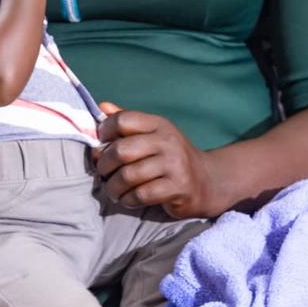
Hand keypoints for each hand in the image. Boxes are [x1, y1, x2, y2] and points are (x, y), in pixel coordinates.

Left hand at [94, 103, 213, 218]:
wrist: (206, 181)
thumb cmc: (170, 157)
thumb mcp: (152, 134)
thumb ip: (127, 121)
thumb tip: (102, 106)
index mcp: (158, 124)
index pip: (123, 120)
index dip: (105, 132)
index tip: (101, 144)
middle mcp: (167, 141)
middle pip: (121, 150)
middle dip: (104, 164)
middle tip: (102, 172)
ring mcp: (174, 164)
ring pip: (128, 176)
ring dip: (113, 187)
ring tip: (113, 189)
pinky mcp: (177, 187)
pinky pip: (141, 195)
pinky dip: (128, 199)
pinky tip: (127, 198)